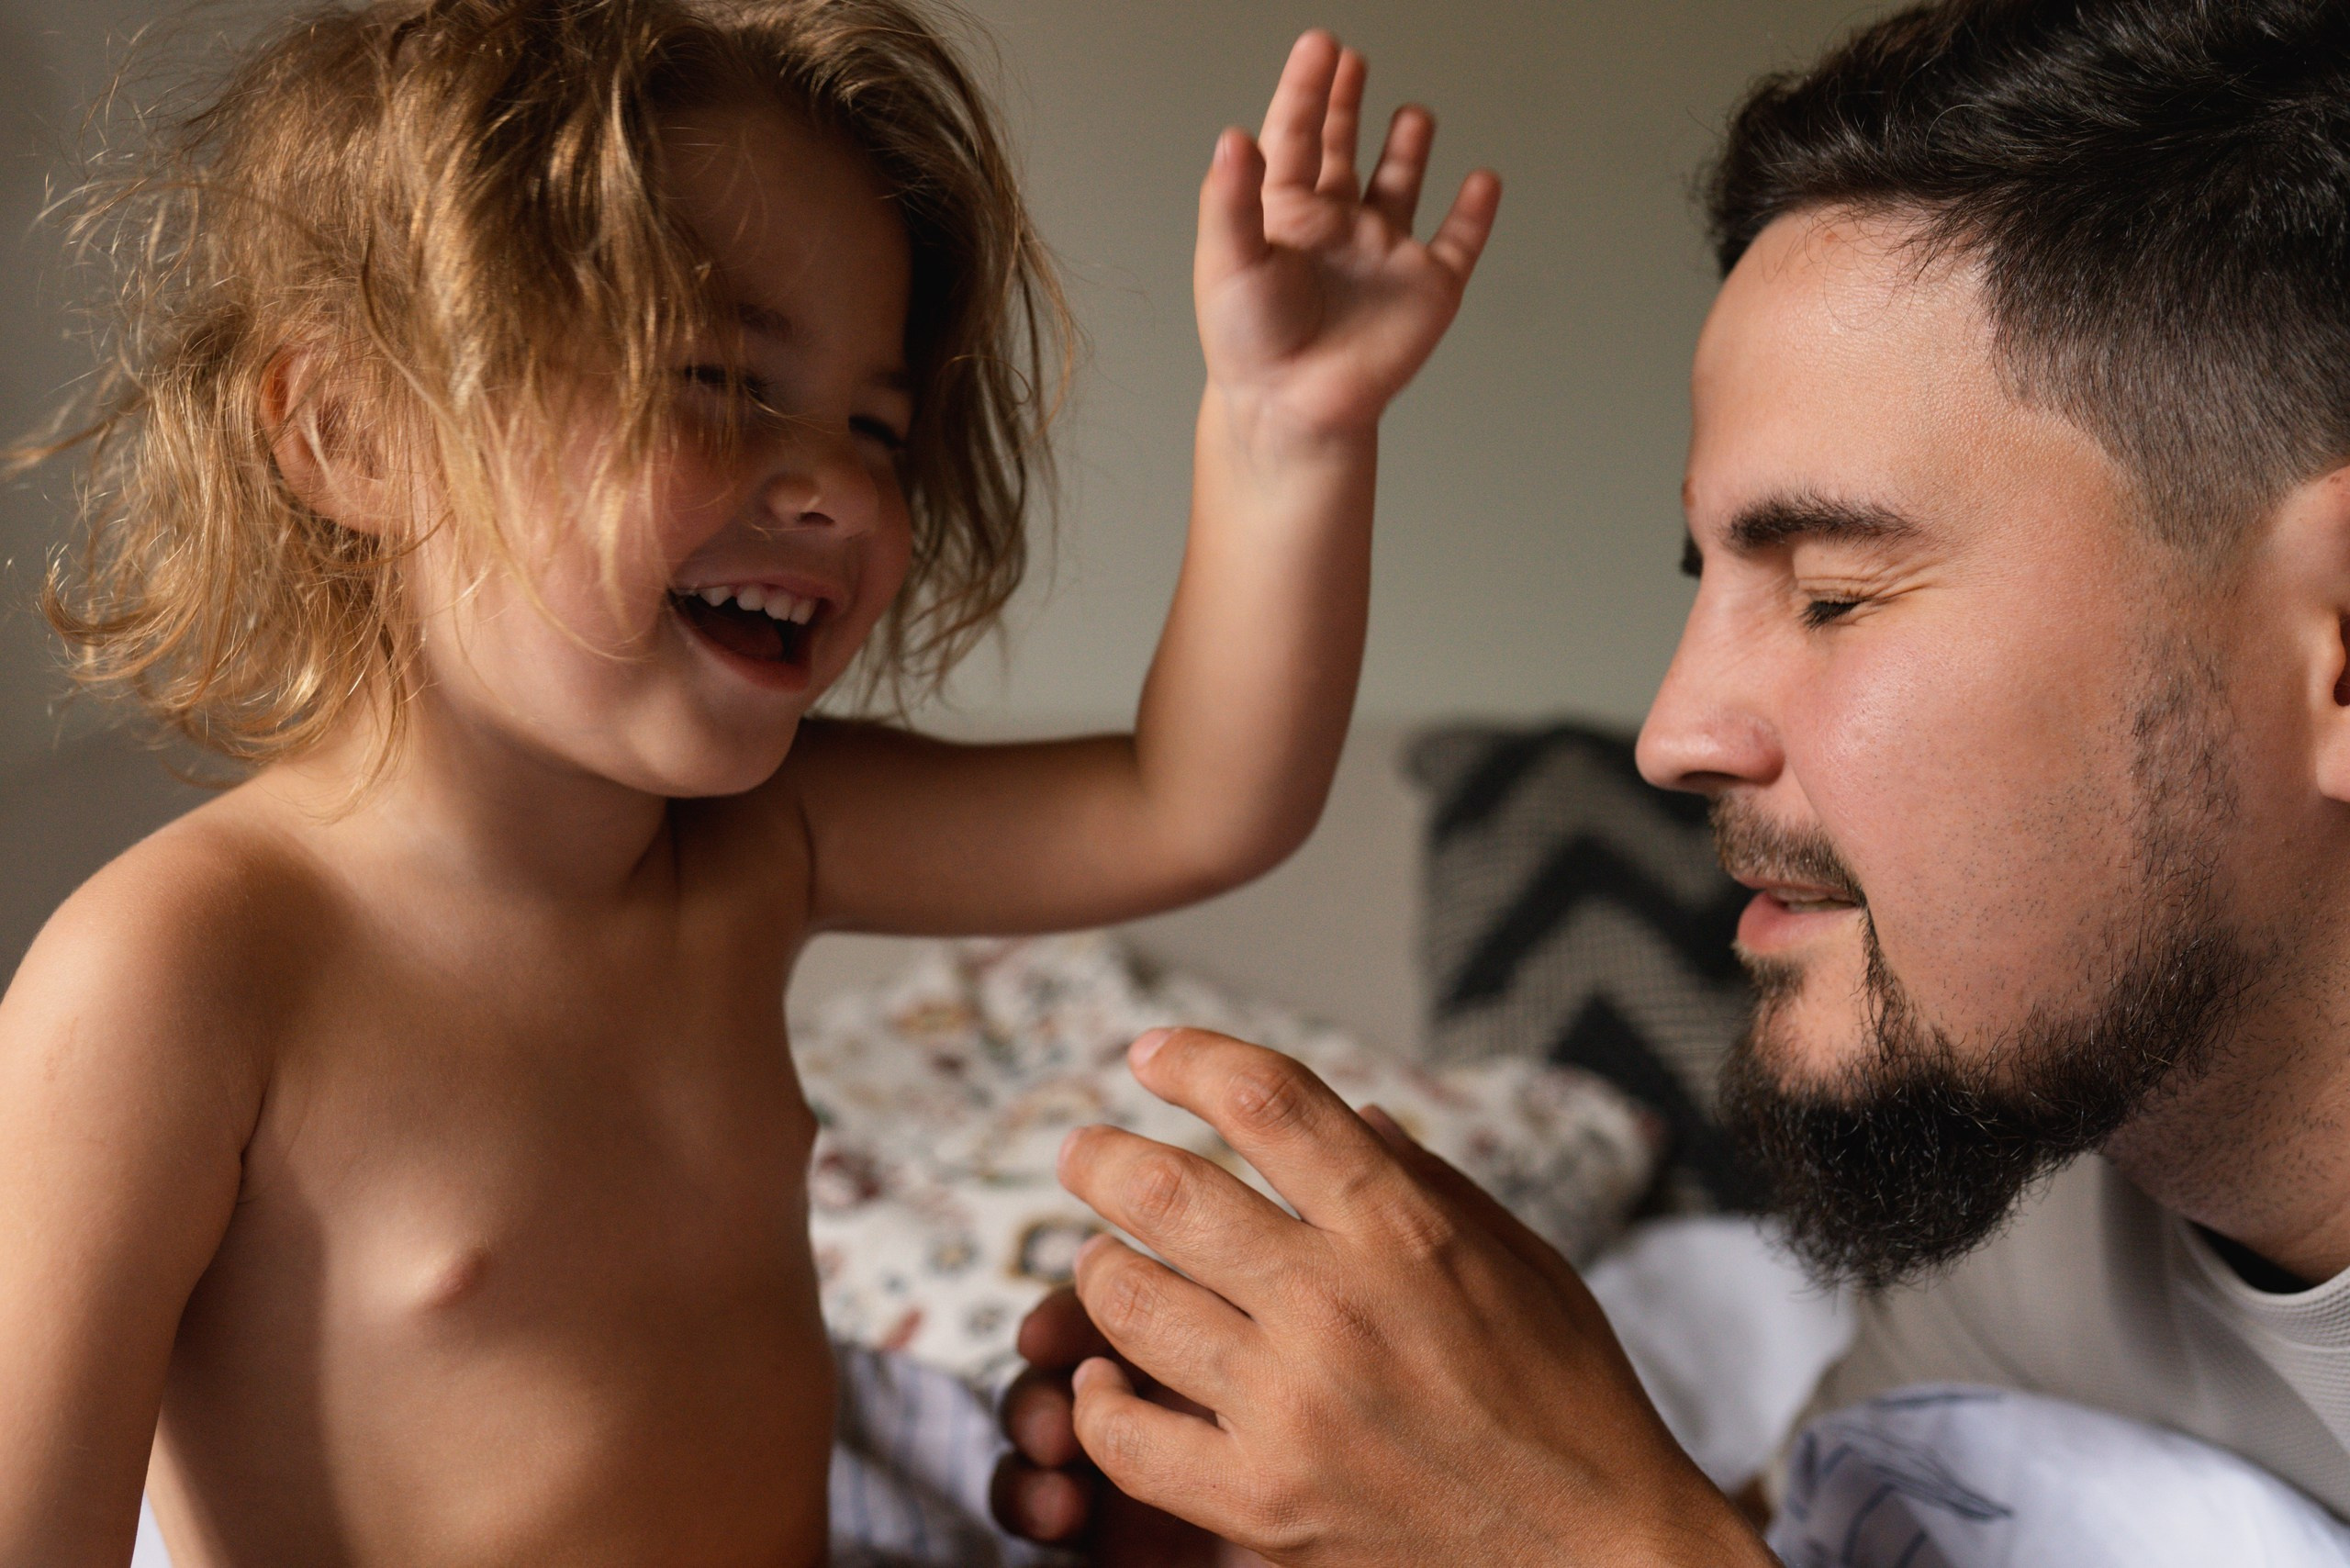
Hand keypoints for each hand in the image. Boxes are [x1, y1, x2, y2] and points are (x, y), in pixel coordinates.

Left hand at [1032, 1028, 1772, 1567]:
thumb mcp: (1526, 1261)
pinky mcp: (1264, 1502)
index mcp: (1405, 1231)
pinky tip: (1103, 1377)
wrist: (1601, 1556)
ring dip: (1098, 1268)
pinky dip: (1097, 1399)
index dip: (1194, 1059)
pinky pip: (1129, 1437)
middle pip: (1167, 1192)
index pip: (1268, 1102)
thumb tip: (1349, 1115)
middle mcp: (1338, 1305)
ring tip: (1099, 1260)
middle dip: (1101, 1157)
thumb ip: (1427, 1181)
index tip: (1152, 1053)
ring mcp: (1293, 1408)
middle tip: (1082, 1152)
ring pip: (1130, 1302)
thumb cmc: (1572, 1399)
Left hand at [1197, 32, 1500, 442]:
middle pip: (1341, 148)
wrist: (1293, 411)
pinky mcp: (1426, 287)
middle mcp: (1335, 227)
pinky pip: (1459, 242)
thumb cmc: (1251, 346)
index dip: (1308, 87)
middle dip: (1345, 103)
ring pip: (1399, 186)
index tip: (1320, 45)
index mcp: (1286, 214)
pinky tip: (1482, 181)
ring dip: (1406, 149)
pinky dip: (1475, 212)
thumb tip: (1232, 136)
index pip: (1296, 134)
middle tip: (1349, 59)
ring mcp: (1382, 254)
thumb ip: (1231, 198)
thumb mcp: (1228, 262)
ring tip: (1413, 114)